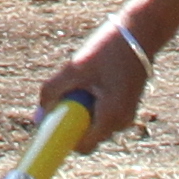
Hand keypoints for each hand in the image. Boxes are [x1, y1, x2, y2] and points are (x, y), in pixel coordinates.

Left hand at [33, 22, 150, 145]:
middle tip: (67, 92)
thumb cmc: (109, 49)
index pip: (82, 146)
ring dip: (82, 108)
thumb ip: (52, 92)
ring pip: (93, 123)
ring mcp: (126, 115)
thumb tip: (38, 116)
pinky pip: (102, 113)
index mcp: (111, 118)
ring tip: (84, 81)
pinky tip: (94, 79)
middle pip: (86, 135)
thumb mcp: (74, 69)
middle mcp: (122, 122)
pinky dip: (91, 102)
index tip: (51, 122)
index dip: (64, 138)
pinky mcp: (125, 105)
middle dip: (72, 118)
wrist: (140, 32)